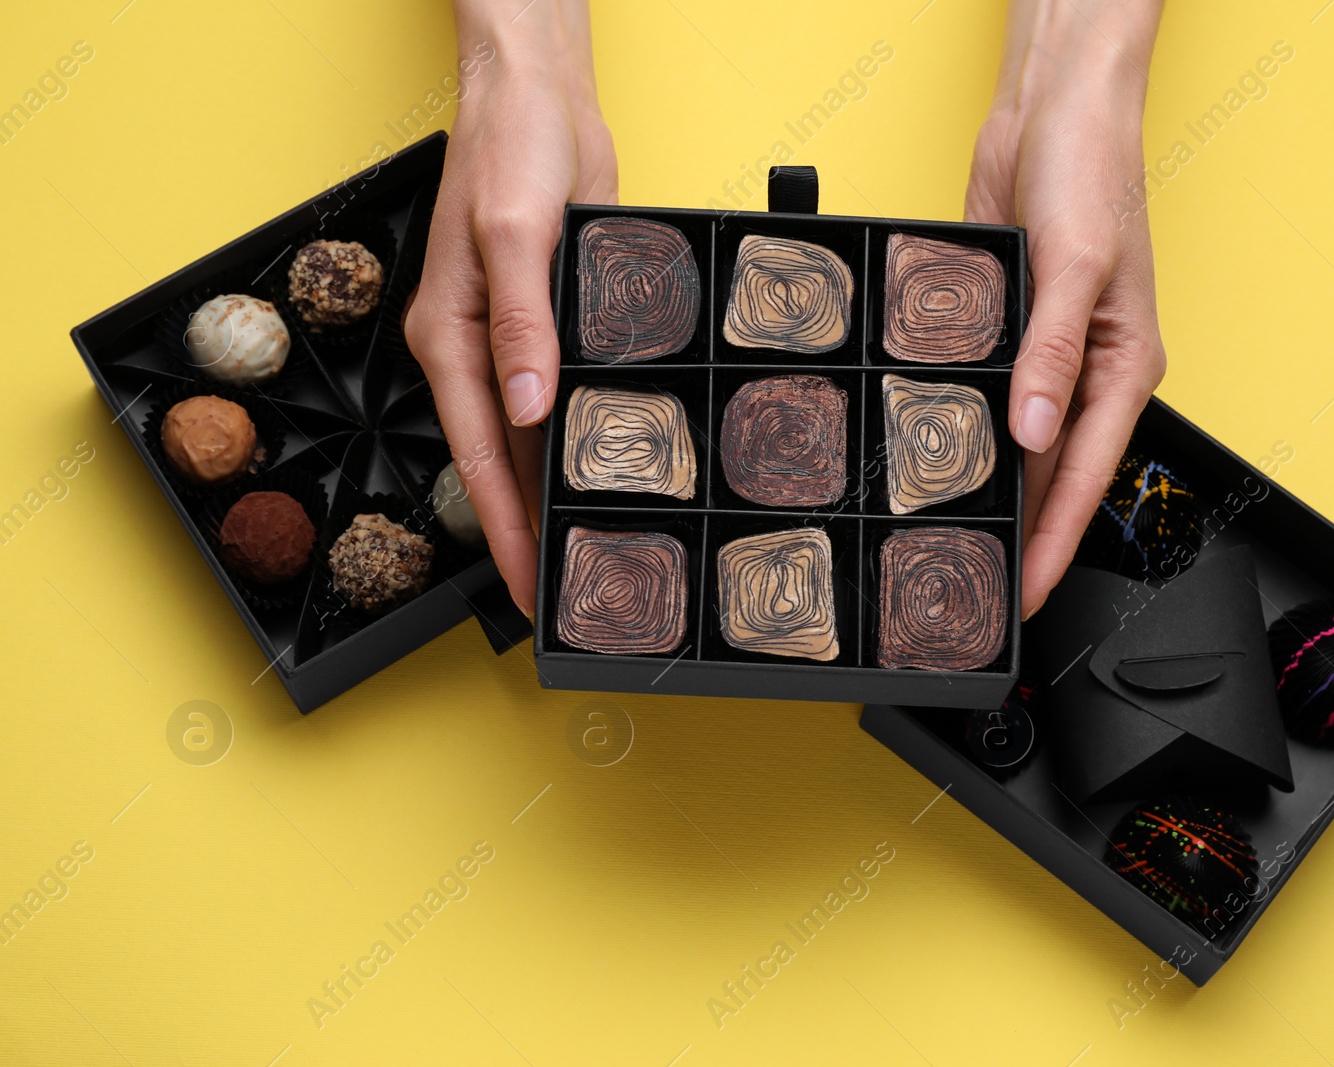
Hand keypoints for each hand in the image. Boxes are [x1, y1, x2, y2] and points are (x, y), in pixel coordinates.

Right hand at [405, 0, 615, 614]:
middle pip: (498, 460)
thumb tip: (528, 406)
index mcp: (450, 337)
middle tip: (562, 591)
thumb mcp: (513, 233)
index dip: (504, 528)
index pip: (477, 456)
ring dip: (552, 493)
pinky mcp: (549, 322)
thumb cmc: (508, 149)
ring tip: (584, 548)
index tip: (526, 586)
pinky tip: (602, 470)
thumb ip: (521, 323)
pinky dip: (574, 440)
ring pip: (529, 437)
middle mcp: (476, 349)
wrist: (539, 95)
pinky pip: (559, 397)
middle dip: (526, 529)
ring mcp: (512, 338)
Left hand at [964, 0, 1165, 618]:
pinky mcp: (1005, 330)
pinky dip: (963, 424)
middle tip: (982, 584)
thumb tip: (1033, 432)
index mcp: (1124, 365)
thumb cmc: (1094, 174)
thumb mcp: (1077, 266)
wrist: (1053, 110)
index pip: (1085, 476)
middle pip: (1051, 472)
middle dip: (1023, 531)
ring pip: (1016, 440)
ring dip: (990, 485)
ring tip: (953, 537)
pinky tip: (932, 453)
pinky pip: (984, 392)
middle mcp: (1085, 369)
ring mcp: (1043, 353)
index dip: (1055, 540)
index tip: (1030, 592)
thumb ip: (1053, 354)